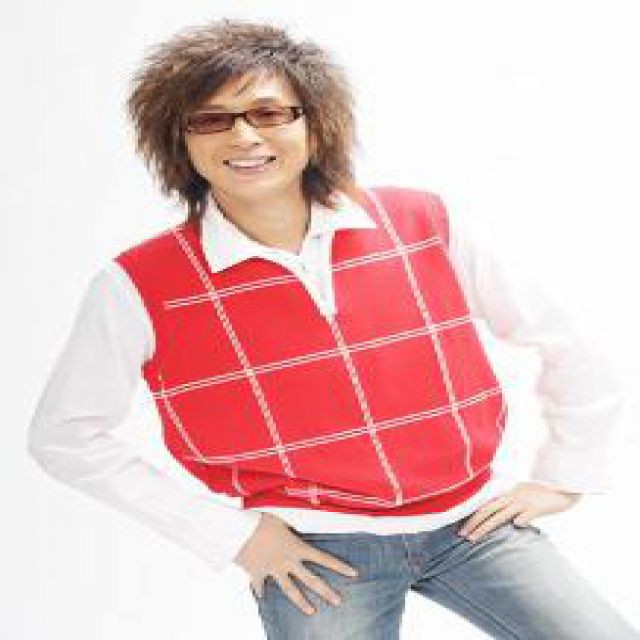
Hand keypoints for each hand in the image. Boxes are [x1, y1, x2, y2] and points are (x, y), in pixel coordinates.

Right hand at [233, 512, 359, 615]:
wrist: (239, 531)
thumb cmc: (261, 521)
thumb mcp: (280, 520)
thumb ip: (290, 528)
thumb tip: (294, 529)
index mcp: (297, 547)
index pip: (323, 558)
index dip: (339, 566)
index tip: (353, 574)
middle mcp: (288, 562)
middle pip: (311, 580)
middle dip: (326, 592)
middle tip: (338, 601)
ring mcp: (273, 570)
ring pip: (291, 591)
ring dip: (302, 602)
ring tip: (312, 611)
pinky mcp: (257, 574)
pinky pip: (260, 585)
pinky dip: (260, 590)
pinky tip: (263, 596)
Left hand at [457, 481, 581, 541]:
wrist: (566, 485)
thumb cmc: (547, 493)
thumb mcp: (527, 494)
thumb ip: (515, 502)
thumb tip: (508, 518)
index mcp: (510, 492)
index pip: (487, 504)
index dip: (473, 515)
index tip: (462, 526)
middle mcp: (514, 496)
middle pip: (488, 509)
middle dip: (473, 522)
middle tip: (462, 535)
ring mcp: (525, 501)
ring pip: (500, 515)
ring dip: (485, 527)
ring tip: (473, 538)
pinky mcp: (538, 507)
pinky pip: (526, 515)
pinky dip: (520, 520)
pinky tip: (516, 526)